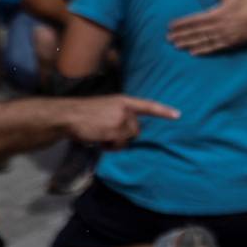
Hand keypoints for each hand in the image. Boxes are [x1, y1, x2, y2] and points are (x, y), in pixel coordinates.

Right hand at [62, 94, 177, 146]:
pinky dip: (111, 146)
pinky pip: (120, 144)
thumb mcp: (104, 109)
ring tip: (101, 136)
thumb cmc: (83, 113)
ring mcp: (121, 119)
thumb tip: (129, 132)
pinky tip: (99, 139)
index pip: (147, 105)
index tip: (178, 115)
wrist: (68, 115)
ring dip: (116, 141)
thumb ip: (119, 116)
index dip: (163, 111)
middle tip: (106, 133)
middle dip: (124, 135)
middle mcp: (125, 109)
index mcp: (122, 100)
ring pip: (129, 138)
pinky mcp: (116, 130)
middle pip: (136, 129)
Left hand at [166, 0, 246, 54]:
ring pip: (203, 41)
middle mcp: (218, 26)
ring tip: (177, 46)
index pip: (195, 19)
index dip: (182, 23)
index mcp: (216, 14)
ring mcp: (224, 36)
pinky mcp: (231, 42)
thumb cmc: (246, 1)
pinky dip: (204, 50)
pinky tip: (193, 53)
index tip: (170, 26)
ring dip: (189, 43)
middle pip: (196, 32)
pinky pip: (214, 48)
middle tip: (168, 38)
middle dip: (182, 35)